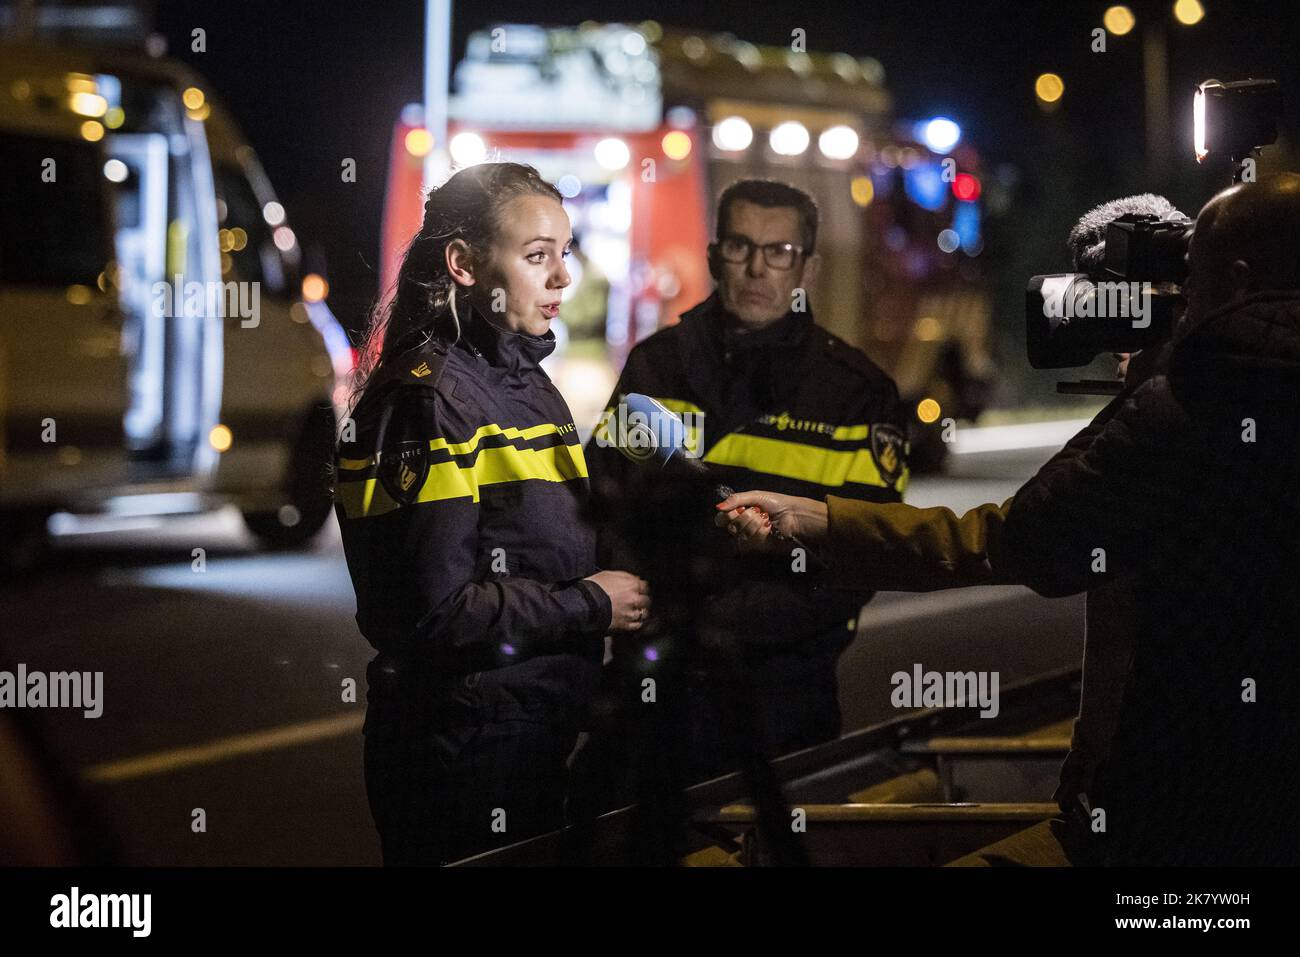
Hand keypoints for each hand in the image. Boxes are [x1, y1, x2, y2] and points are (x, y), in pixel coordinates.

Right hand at [583, 570, 650, 632]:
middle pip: (647, 600)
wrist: (583, 604)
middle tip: (638, 601)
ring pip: (644, 613)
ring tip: (635, 611)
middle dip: (643, 600)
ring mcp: (630, 613)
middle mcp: (634, 599)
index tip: (639, 589)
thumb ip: (625, 576)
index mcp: (632, 585)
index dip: (641, 588)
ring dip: (641, 612)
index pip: (645, 586)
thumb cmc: (593, 587)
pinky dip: (636, 623)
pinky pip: (637, 625)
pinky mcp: (625, 625)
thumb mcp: (608, 574)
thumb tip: (634, 579)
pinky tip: (632, 620)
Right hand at [713, 491, 828, 547]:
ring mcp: (750, 537)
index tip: (738, 508)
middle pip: (730, 527)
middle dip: (744, 517)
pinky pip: (752, 541)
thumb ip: (735, 499)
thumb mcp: (755, 496)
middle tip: (756, 511)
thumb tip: (718, 506)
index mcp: (738, 513)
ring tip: (765, 518)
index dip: (726, 516)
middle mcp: (741, 526)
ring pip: (740, 535)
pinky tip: (769, 526)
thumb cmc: (776, 503)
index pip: (720, 520)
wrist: (794, 513)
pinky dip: (761, 531)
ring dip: (754, 523)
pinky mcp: (759, 545)